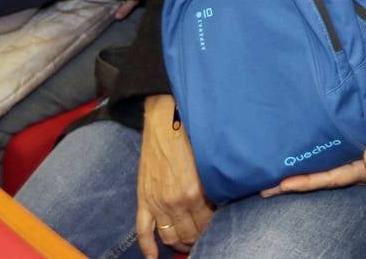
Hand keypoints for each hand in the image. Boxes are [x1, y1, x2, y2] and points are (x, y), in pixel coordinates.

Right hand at [137, 95, 213, 256]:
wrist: (165, 120)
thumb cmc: (191, 136)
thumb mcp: (209, 162)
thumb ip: (214, 185)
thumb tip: (222, 202)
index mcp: (195, 193)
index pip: (207, 224)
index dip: (213, 229)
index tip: (217, 228)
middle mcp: (176, 202)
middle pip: (189, 234)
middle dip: (197, 240)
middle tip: (203, 239)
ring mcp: (158, 203)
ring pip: (169, 237)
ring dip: (178, 245)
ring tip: (185, 246)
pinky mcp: (144, 200)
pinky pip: (143, 231)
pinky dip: (148, 248)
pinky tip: (153, 258)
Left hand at [262, 117, 365, 196]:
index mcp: (364, 169)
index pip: (331, 177)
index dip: (307, 181)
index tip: (284, 184)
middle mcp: (355, 169)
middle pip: (320, 179)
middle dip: (293, 183)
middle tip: (264, 186)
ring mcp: (354, 162)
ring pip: (321, 171)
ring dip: (298, 175)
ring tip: (271, 177)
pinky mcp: (354, 151)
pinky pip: (328, 160)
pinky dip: (311, 162)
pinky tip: (298, 159)